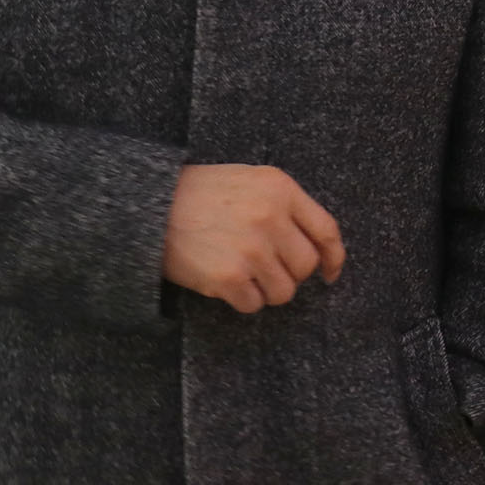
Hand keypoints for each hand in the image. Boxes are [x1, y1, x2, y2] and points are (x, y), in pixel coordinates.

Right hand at [161, 165, 344, 312]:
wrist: (151, 205)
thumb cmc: (203, 193)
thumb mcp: (252, 180)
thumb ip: (286, 205)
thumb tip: (319, 247)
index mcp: (280, 189)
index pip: (326, 230)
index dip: (334, 258)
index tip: (330, 273)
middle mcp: (270, 217)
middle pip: (305, 266)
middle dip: (290, 274)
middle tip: (266, 268)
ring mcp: (251, 248)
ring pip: (284, 291)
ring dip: (267, 290)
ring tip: (243, 273)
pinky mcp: (228, 277)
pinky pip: (255, 305)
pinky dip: (243, 300)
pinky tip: (226, 282)